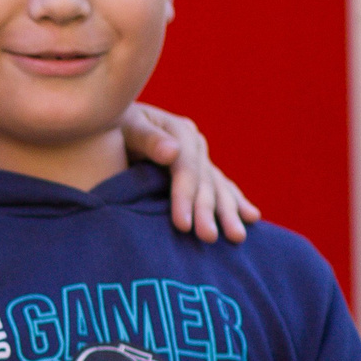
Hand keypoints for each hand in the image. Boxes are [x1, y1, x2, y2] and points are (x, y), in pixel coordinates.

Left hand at [122, 102, 260, 242]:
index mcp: (178, 131)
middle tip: (208, 238)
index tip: (182, 225)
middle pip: (204, 181)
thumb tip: (172, 152)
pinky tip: (252, 217)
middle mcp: (194, 144)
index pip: (185, 168)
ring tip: (237, 237)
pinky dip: (236, 202)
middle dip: (207, 211)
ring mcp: (199, 157)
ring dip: (228, 212)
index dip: (185, 196)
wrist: (109, 121)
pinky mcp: (200, 170)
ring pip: (217, 187)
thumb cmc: (111, 125)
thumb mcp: (125, 126)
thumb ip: (147, 138)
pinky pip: (222, 187)